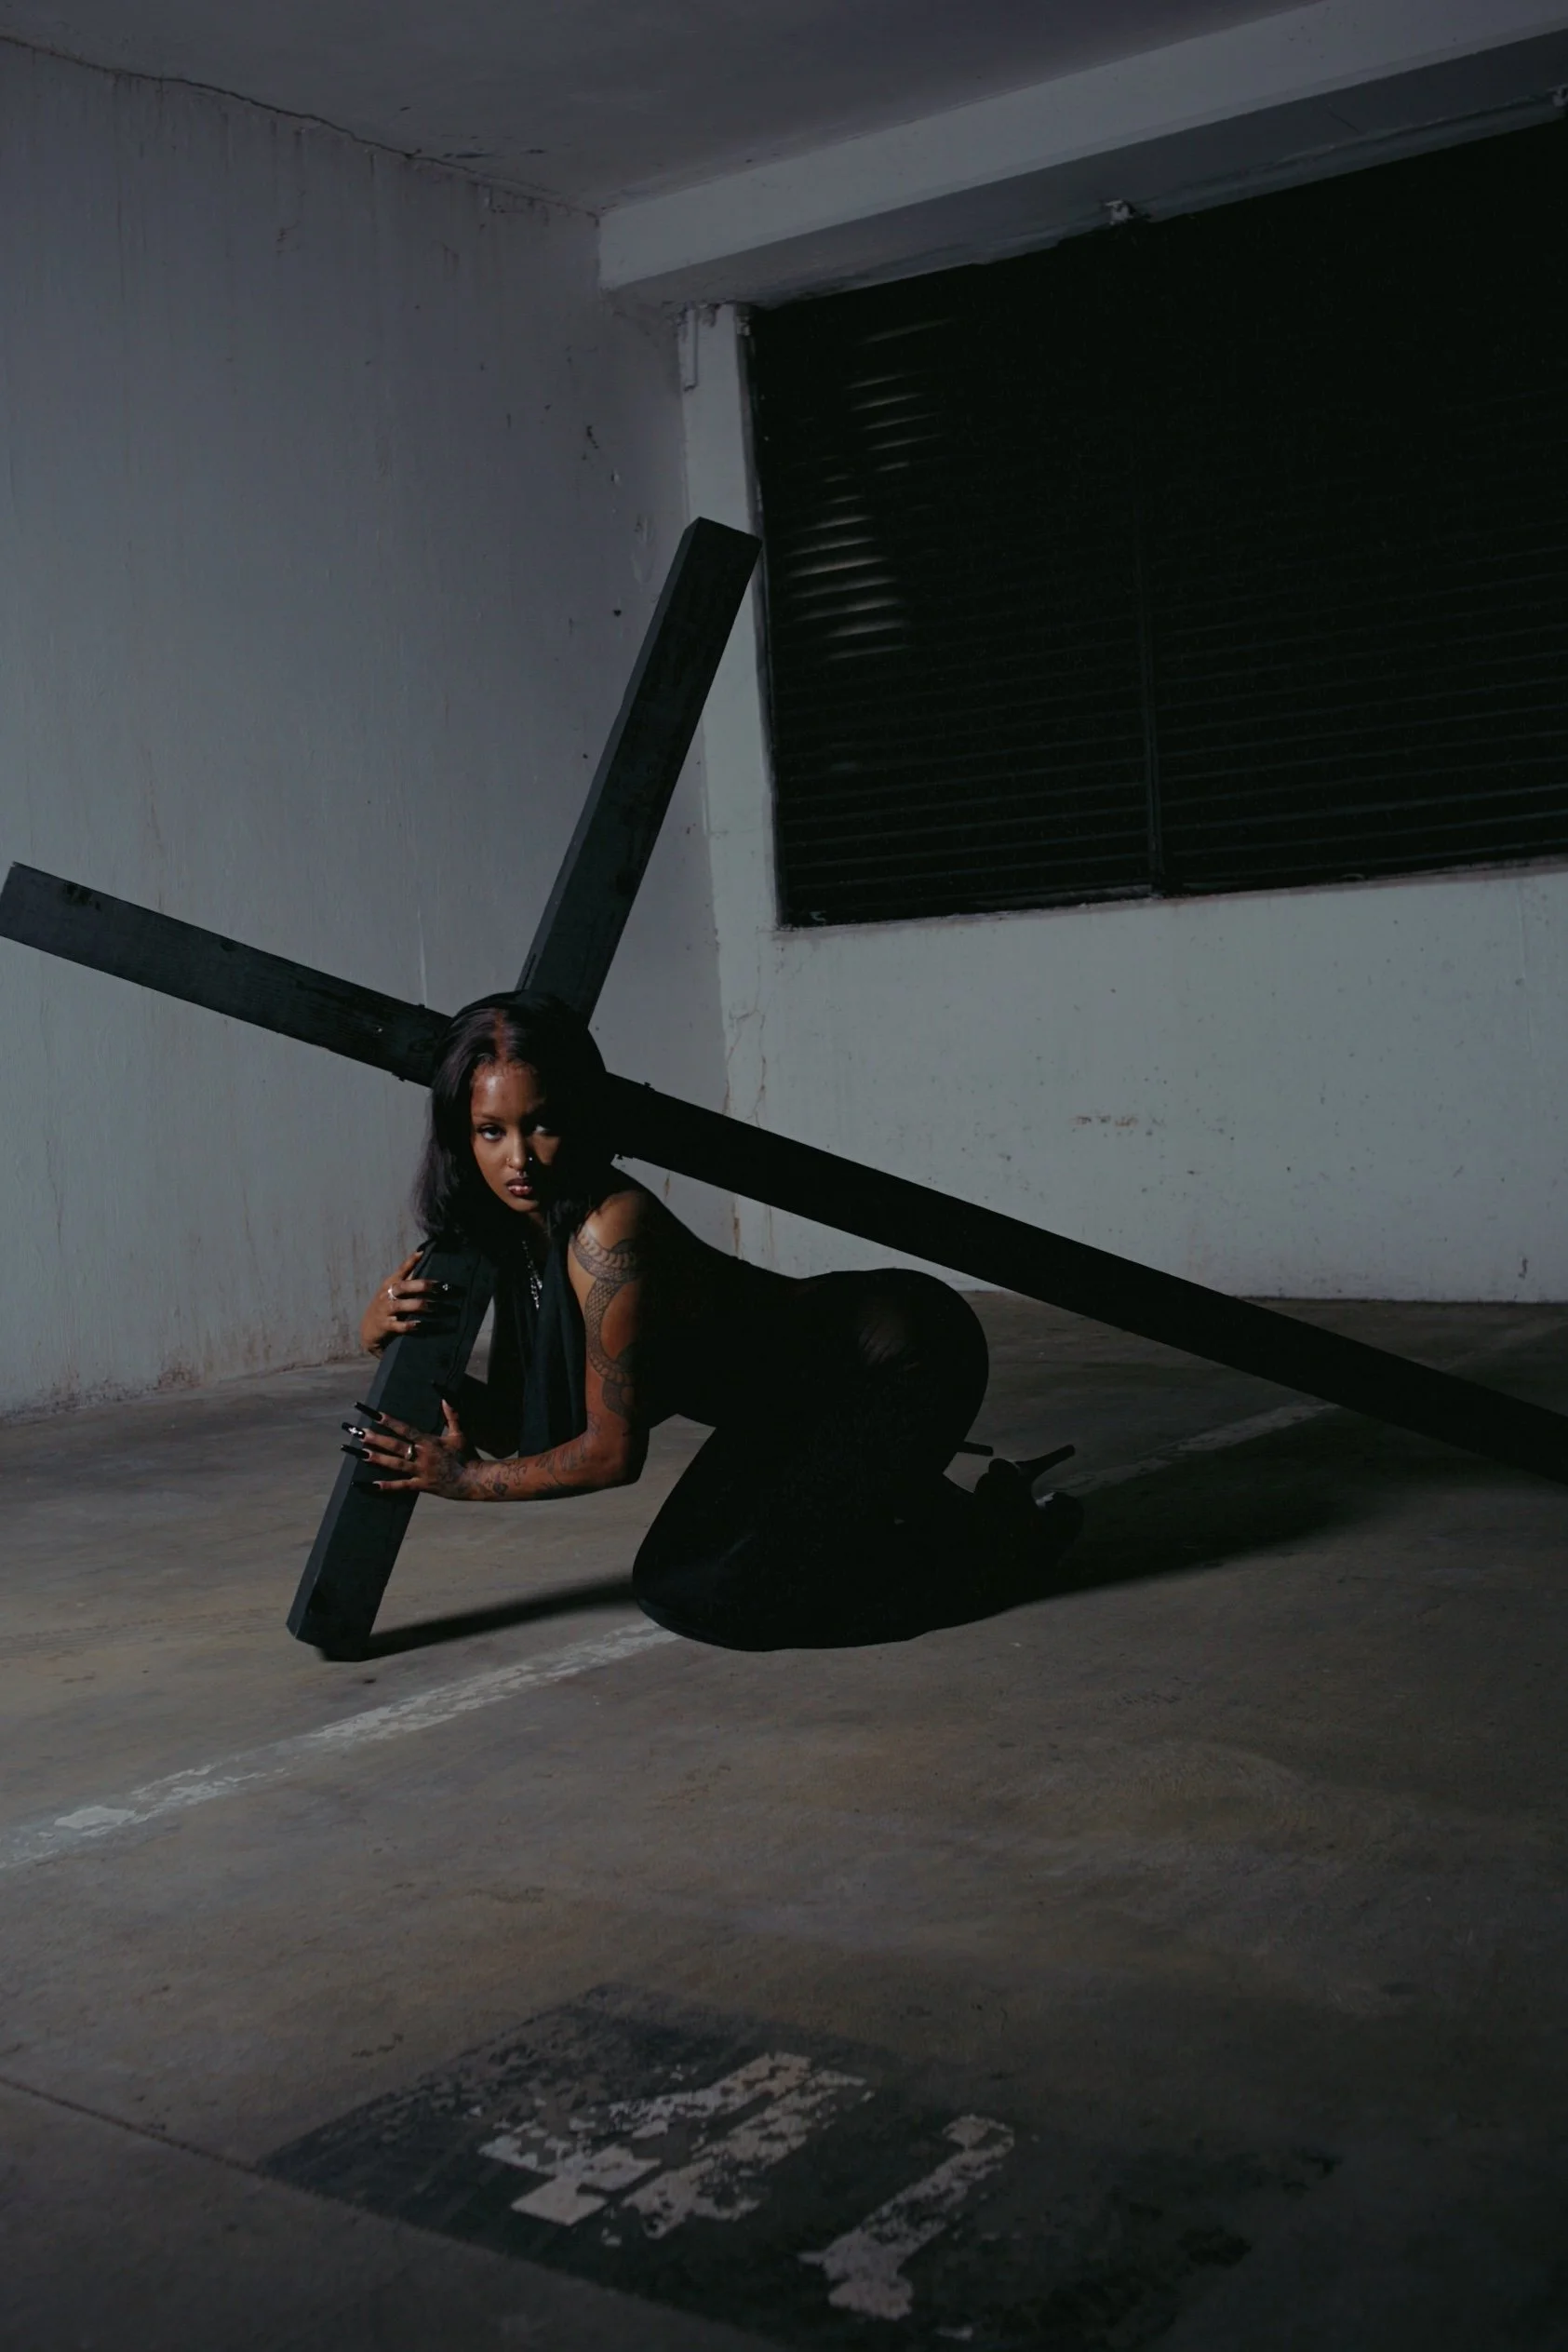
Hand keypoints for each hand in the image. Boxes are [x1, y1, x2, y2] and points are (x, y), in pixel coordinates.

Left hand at [343, 1402, 475, 1497]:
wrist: (474, 1480)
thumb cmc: (467, 1455)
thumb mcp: (460, 1433)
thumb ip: (452, 1414)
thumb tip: (444, 1396)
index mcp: (429, 1442)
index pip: (405, 1429)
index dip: (389, 1421)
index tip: (374, 1414)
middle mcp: (421, 1456)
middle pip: (394, 1446)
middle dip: (375, 1439)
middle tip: (358, 1432)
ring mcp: (420, 1472)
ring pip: (394, 1464)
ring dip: (376, 1458)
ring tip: (359, 1453)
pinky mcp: (421, 1486)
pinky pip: (401, 1486)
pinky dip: (386, 1486)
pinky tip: (371, 1485)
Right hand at [360, 1253, 448, 1353]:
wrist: (368, 1329)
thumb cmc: (386, 1306)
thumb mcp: (392, 1291)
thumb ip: (406, 1279)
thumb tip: (422, 1261)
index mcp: (390, 1284)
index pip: (401, 1270)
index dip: (410, 1261)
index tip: (422, 1253)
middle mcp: (386, 1295)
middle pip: (403, 1286)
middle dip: (422, 1286)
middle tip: (440, 1287)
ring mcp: (385, 1310)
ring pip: (401, 1305)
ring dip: (419, 1305)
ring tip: (435, 1307)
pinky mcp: (385, 1326)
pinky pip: (398, 1325)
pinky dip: (409, 1325)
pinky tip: (420, 1324)